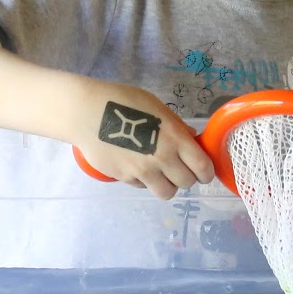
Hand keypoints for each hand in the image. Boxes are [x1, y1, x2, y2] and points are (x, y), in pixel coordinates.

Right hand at [70, 81, 216, 199]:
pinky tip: (136, 165)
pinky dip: (144, 181)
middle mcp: (162, 158)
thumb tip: (190, 138)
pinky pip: (143, 187)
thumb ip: (175, 125)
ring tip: (159, 173)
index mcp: (174, 138)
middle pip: (186, 183)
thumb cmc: (122, 100)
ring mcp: (142, 172)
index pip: (202, 167)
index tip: (203, 171)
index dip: (206, 172)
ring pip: (166, 193)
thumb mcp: (155, 106)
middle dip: (186, 177)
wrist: (86, 112)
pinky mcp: (125, 178)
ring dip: (167, 184)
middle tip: (178, 168)